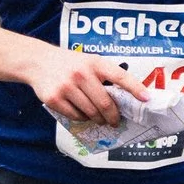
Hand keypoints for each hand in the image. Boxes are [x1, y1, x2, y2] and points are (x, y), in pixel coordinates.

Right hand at [28, 46, 146, 121]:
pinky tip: (82, 113)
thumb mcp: (89, 61)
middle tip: (114, 121)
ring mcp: (67, 86)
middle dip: (113, 117)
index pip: (120, 76)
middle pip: (105, 104)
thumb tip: (125, 99)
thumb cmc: (70, 64)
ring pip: (90, 113)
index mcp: (95, 63)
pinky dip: (82, 118)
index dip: (135, 88)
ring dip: (97, 119)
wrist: (38, 61)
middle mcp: (81, 74)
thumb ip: (105, 75)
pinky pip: (75, 116)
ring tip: (99, 118)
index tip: (146, 99)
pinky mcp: (54, 98)